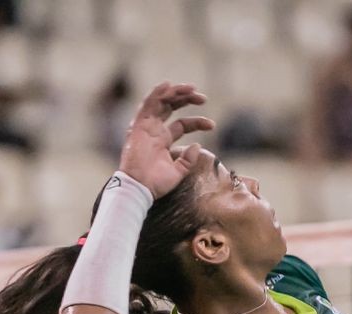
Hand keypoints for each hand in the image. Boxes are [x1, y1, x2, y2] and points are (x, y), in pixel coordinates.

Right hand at [119, 82, 215, 197]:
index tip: (212, 125)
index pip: (182, 124)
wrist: (140, 189)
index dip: (198, 122)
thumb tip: (197, 145)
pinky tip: (168, 85)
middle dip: (187, 100)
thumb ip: (188, 159)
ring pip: (161, 102)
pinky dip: (156, 94)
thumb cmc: (156, 184)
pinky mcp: (139, 126)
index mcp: (163, 140)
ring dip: (175, 93)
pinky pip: (147, 105)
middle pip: (171, 107)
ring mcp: (146, 127)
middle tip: (203, 98)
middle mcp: (155, 130)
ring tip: (191, 88)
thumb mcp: (178, 171)